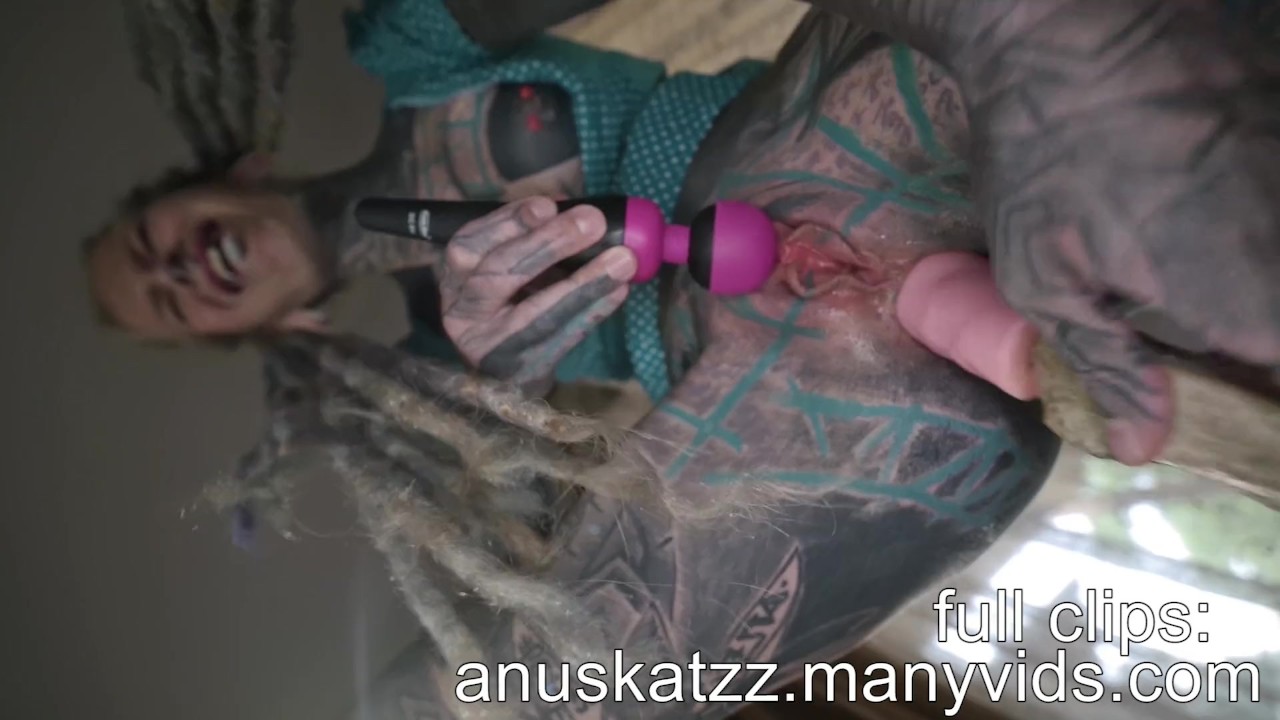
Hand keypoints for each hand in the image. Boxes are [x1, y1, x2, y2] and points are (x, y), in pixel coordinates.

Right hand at [438, 196, 636, 389]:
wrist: (508, 377)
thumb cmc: (513, 306)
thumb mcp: (508, 270)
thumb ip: (531, 241)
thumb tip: (578, 210)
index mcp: (456, 278)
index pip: (470, 244)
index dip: (507, 223)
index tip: (547, 205)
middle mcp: (463, 313)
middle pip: (498, 274)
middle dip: (548, 244)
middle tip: (593, 222)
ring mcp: (490, 346)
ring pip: (535, 313)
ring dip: (584, 282)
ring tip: (623, 260)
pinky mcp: (521, 370)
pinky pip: (562, 339)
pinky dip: (593, 311)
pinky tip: (619, 290)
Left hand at [962, 1, 1279, 464]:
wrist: (1070, 21)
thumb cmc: (1045, 155)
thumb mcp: (1045, 280)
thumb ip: (1107, 369)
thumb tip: (1141, 446)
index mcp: (1250, 303)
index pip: (1279, 393)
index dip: (1257, 413)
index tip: (1227, 405)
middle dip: (1250, 351)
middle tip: (1194, 340)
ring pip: (1279, 270)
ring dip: (1247, 290)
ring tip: (1180, 266)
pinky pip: (1278, 208)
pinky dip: (1252, 229)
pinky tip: (1197, 212)